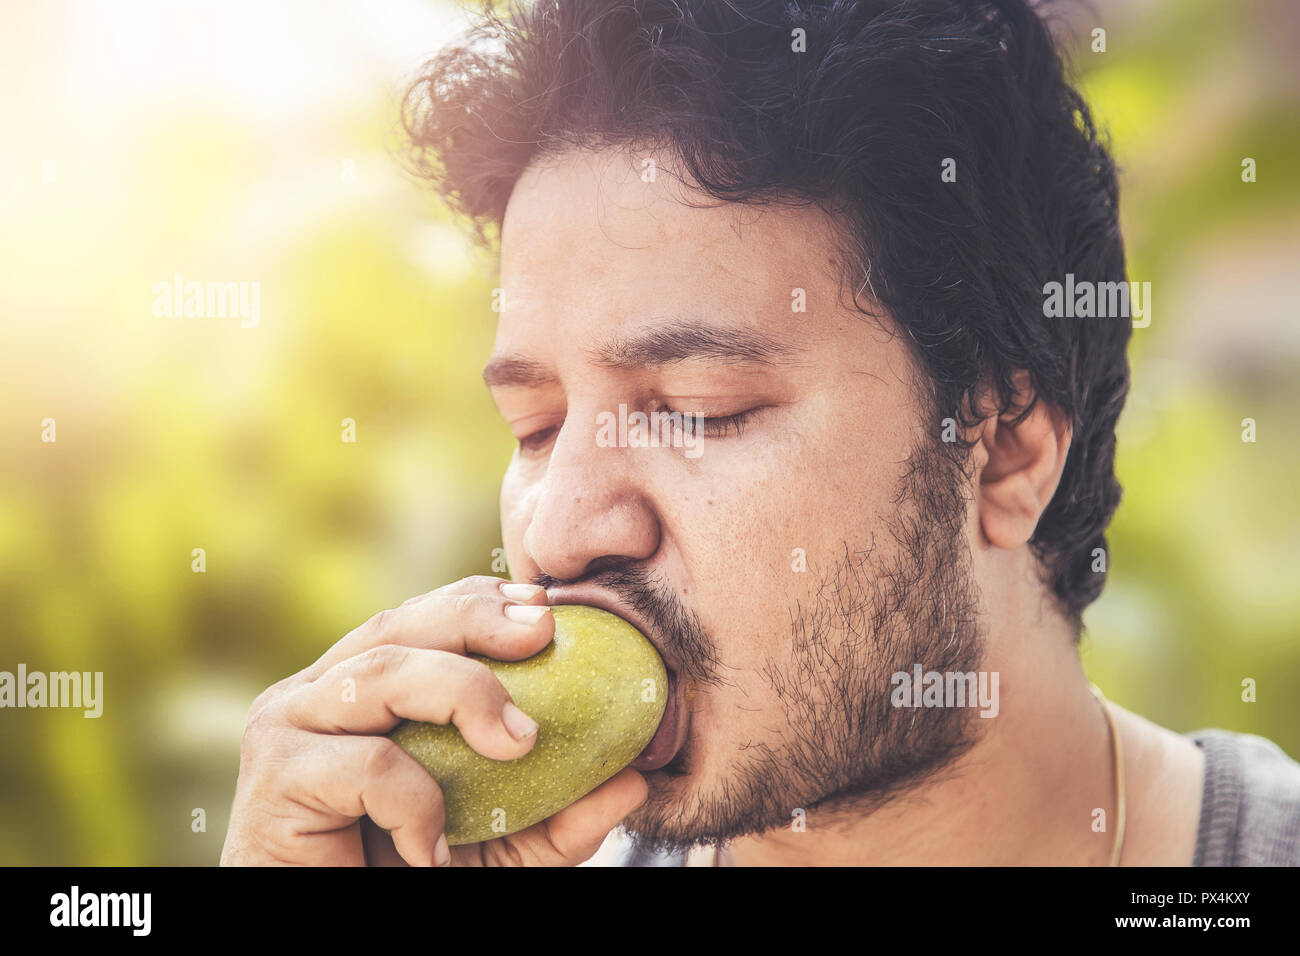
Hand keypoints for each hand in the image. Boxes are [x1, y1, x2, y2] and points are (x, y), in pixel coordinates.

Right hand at [220, 576, 647, 865]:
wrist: (324, 936)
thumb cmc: (402, 877)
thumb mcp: (499, 846)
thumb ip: (560, 816)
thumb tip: (638, 781)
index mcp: (361, 688)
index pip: (422, 617)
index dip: (482, 601)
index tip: (549, 608)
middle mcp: (318, 693)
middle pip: (399, 626)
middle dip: (476, 619)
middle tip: (543, 635)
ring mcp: (288, 727)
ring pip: (382, 674)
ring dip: (462, 694)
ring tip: (518, 743)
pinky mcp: (276, 777)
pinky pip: (367, 766)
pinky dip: (416, 802)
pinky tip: (433, 848)